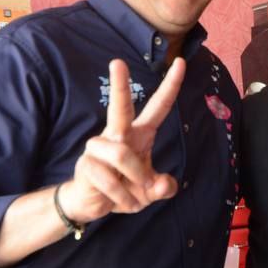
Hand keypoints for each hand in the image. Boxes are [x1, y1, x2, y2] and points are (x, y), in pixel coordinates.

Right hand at [63, 58, 184, 221]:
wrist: (94, 204)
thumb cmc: (125, 188)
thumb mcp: (150, 191)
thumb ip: (163, 188)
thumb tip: (164, 185)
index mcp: (139, 133)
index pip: (158, 107)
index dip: (170, 86)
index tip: (181, 62)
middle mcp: (118, 134)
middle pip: (120, 107)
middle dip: (119, 85)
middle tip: (117, 62)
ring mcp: (98, 147)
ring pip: (120, 155)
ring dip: (133, 179)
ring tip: (136, 196)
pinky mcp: (86, 164)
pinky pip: (108, 180)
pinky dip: (121, 197)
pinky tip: (120, 202)